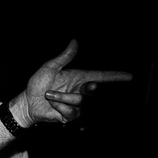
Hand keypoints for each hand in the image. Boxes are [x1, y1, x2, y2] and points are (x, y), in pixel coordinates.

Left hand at [13, 39, 132, 125]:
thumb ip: (64, 57)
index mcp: (78, 78)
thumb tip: (74, 42)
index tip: (129, 76)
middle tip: (87, 85)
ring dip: (61, 97)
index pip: (101, 77)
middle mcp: (79, 91)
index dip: (115, 77)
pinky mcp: (69, 116)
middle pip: (92, 90)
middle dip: (90, 88)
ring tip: (48, 95)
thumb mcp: (50, 68)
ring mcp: (75, 104)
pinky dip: (59, 107)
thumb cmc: (38, 84)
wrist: (27, 102)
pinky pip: (71, 112)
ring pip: (78, 101)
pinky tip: (51, 105)